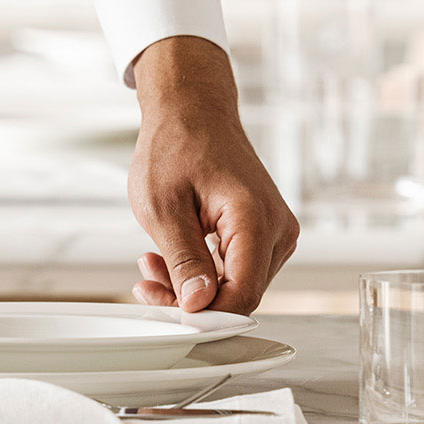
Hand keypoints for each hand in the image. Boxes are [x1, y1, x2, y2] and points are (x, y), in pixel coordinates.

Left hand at [126, 36, 298, 313]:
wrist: (193, 109)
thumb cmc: (176, 144)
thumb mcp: (163, 207)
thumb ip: (184, 260)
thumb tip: (198, 306)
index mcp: (255, 220)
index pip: (241, 295)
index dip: (203, 314)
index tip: (165, 311)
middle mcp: (277, 229)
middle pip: (240, 295)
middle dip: (190, 299)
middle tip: (146, 283)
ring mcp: (275, 231)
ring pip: (236, 286)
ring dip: (191, 286)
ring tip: (151, 263)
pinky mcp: (264, 233)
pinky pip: (236, 269)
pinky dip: (201, 271)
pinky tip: (167, 257)